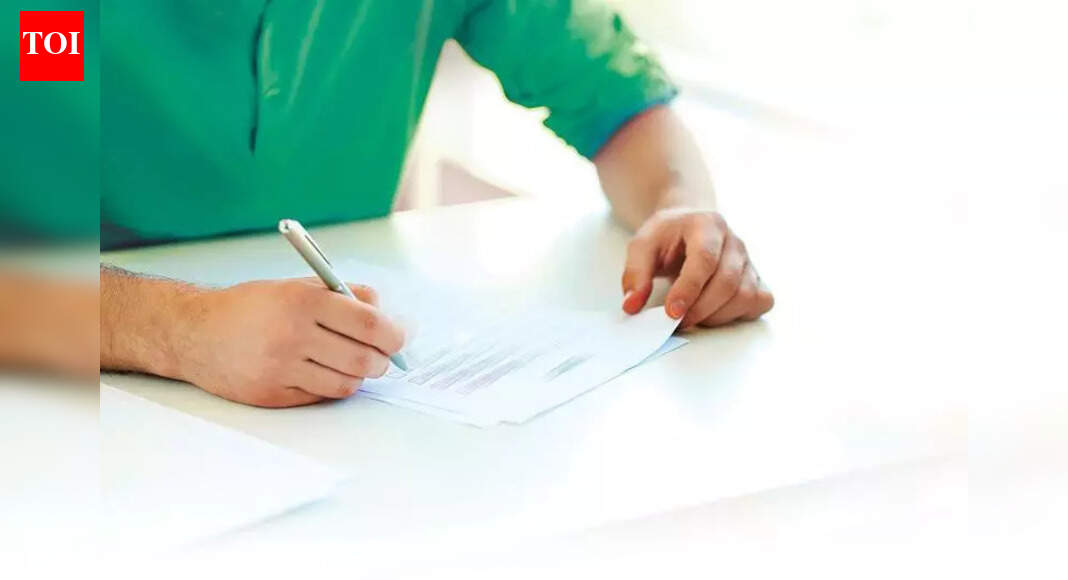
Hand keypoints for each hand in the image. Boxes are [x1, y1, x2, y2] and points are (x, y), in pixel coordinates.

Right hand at [172, 278, 404, 406]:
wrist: (195, 333)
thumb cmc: (253, 307)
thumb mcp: (298, 286)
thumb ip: (344, 295)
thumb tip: (387, 314)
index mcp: (302, 301)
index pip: (369, 323)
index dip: (394, 333)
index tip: (399, 337)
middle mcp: (292, 334)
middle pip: (365, 358)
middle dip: (382, 359)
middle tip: (382, 355)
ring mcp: (281, 368)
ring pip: (348, 382)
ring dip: (359, 374)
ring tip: (351, 361)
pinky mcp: (273, 394)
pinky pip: (323, 395)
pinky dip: (332, 385)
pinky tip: (323, 371)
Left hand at [621, 209, 773, 328]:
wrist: (689, 226)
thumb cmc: (668, 237)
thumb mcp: (642, 246)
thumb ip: (634, 274)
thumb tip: (632, 306)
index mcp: (707, 225)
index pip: (705, 259)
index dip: (689, 289)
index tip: (671, 312)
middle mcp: (734, 241)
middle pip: (727, 282)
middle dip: (700, 309)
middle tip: (675, 321)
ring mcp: (749, 260)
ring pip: (745, 296)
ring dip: (716, 315)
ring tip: (692, 315)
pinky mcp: (757, 278)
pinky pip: (759, 302)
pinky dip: (738, 314)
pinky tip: (715, 312)